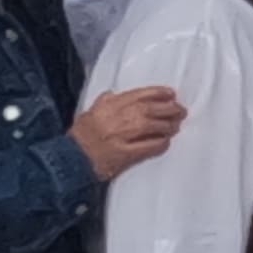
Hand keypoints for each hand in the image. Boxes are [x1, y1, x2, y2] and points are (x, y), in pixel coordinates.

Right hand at [71, 85, 189, 178]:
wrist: (71, 159)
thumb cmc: (80, 136)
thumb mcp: (89, 113)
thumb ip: (104, 102)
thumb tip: (115, 93)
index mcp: (109, 106)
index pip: (139, 94)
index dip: (158, 93)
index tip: (171, 94)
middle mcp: (116, 118)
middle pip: (151, 109)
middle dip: (170, 109)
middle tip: (181, 111)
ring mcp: (121, 136)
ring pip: (153, 126)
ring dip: (168, 126)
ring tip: (175, 126)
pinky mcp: (125, 153)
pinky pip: (149, 146)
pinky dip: (160, 143)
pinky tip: (165, 142)